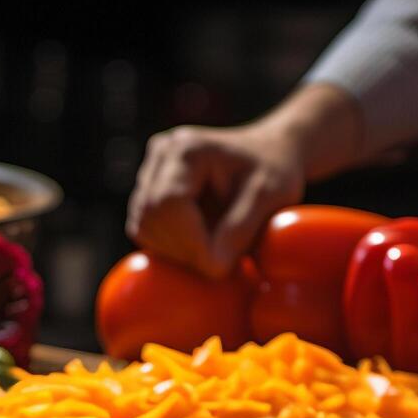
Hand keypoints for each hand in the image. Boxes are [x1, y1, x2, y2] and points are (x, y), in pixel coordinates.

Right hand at [126, 124, 304, 277]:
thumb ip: (241, 230)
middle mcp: (161, 156)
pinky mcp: (147, 194)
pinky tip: (202, 244)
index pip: (169, 203)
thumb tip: (211, 268)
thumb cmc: (275, 172)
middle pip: (150, 217)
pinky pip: (146, 232)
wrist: (269, 155)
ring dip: (176, 252)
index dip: (189, 243)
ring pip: (143, 228)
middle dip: (183, 251)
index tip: (221, 267)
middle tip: (222, 263)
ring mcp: (150, 173)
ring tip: (215, 251)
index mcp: (187, 149)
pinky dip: (171, 248)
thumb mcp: (271, 196)